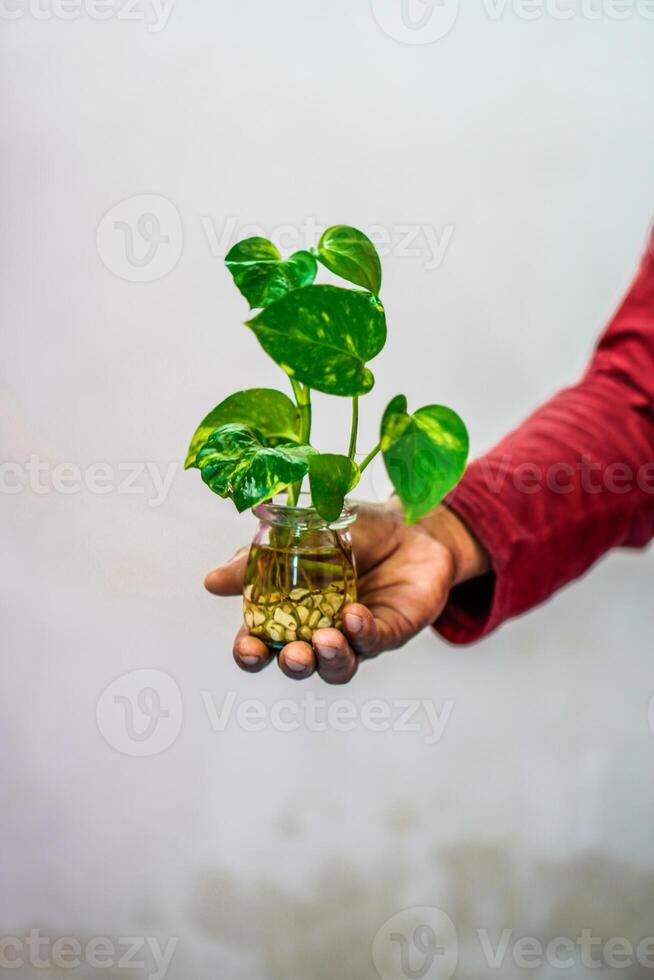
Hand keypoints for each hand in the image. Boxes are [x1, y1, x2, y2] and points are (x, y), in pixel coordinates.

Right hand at [204, 501, 488, 683]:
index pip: (264, 642)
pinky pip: (375, 641)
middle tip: (291, 654)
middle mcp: (321, 630)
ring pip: (338, 667)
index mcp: (292, 610)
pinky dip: (362, 632)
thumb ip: (257, 559)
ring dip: (329, 660)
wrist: (409, 521)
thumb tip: (212, 582)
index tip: (248, 647)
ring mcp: (356, 635)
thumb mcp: (300, 532)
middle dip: (292, 665)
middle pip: (300, 664)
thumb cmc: (353, 528)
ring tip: (324, 640)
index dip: (251, 652)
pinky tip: (354, 614)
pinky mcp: (390, 630)